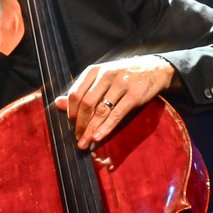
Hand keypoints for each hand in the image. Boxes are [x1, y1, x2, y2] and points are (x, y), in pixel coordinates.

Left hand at [55, 55, 177, 149]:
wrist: (155, 69)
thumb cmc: (123, 75)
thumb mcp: (101, 78)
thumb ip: (81, 90)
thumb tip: (57, 103)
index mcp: (95, 71)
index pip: (75, 93)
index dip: (70, 111)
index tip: (71, 123)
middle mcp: (106, 75)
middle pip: (86, 104)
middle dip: (80, 124)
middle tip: (77, 138)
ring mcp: (121, 84)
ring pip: (100, 111)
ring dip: (90, 130)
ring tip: (85, 143)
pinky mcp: (134, 95)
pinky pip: (116, 115)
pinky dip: (105, 128)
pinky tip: (98, 137)